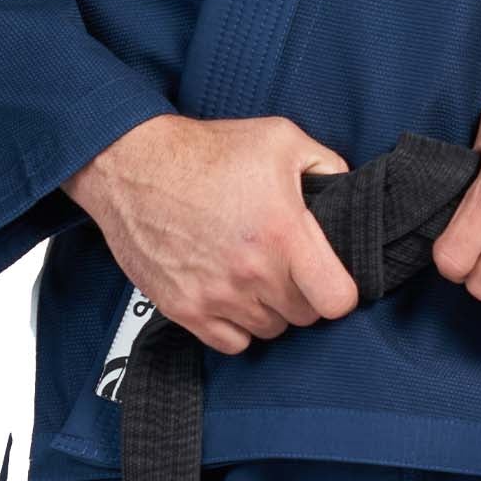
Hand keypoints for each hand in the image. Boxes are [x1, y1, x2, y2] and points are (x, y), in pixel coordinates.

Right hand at [61, 114, 360, 353]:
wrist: (133, 166)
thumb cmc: (206, 151)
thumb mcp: (280, 138)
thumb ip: (326, 166)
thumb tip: (347, 192)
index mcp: (283, 233)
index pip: (337, 299)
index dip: (342, 290)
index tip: (330, 275)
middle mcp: (252, 272)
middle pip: (304, 316)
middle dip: (304, 292)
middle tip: (289, 264)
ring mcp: (216, 296)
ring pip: (269, 330)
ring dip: (270, 308)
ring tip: (257, 273)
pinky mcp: (184, 309)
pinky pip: (231, 343)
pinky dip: (237, 325)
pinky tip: (233, 293)